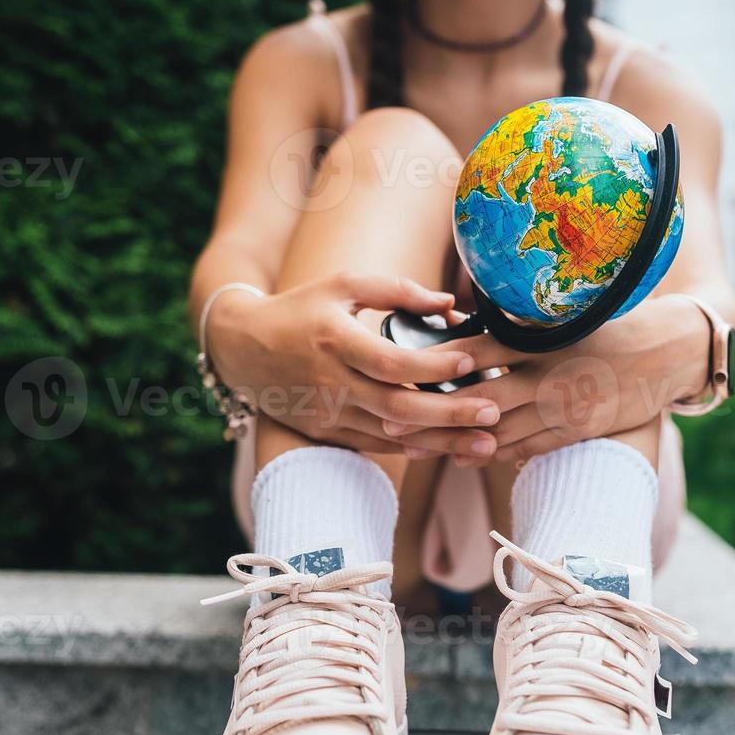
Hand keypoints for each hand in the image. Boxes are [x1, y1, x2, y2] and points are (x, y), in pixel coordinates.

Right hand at [204, 273, 502, 454]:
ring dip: (441, 441)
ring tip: (485, 445)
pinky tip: (445, 449)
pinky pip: (375, 445)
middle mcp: (331, 383)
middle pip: (397, 407)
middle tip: (493, 413)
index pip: (389, 361)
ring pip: (391, 435)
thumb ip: (394, 289)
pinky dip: (411, 449)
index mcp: (335, 340)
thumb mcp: (340, 285)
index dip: (431, 365)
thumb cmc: (298, 309)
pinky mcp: (325, 432)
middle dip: (449, 414)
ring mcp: (327, 413)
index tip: (469, 361)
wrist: (241, 348)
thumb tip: (447, 302)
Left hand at [383, 294, 709, 464]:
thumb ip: (521, 325)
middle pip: (479, 399)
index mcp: (540, 339)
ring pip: (498, 431)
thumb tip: (469, 321)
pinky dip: (497, 453)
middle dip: (432, 414)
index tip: (400, 368)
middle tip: (390, 420)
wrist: (668, 352)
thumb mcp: (565, 316)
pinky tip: (467, 456)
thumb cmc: (610, 327)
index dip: (439, 362)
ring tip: (416, 447)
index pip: (480, 349)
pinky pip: (530, 448)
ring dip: (455, 442)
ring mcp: (563, 407)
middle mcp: (547, 374)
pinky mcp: (578, 430)